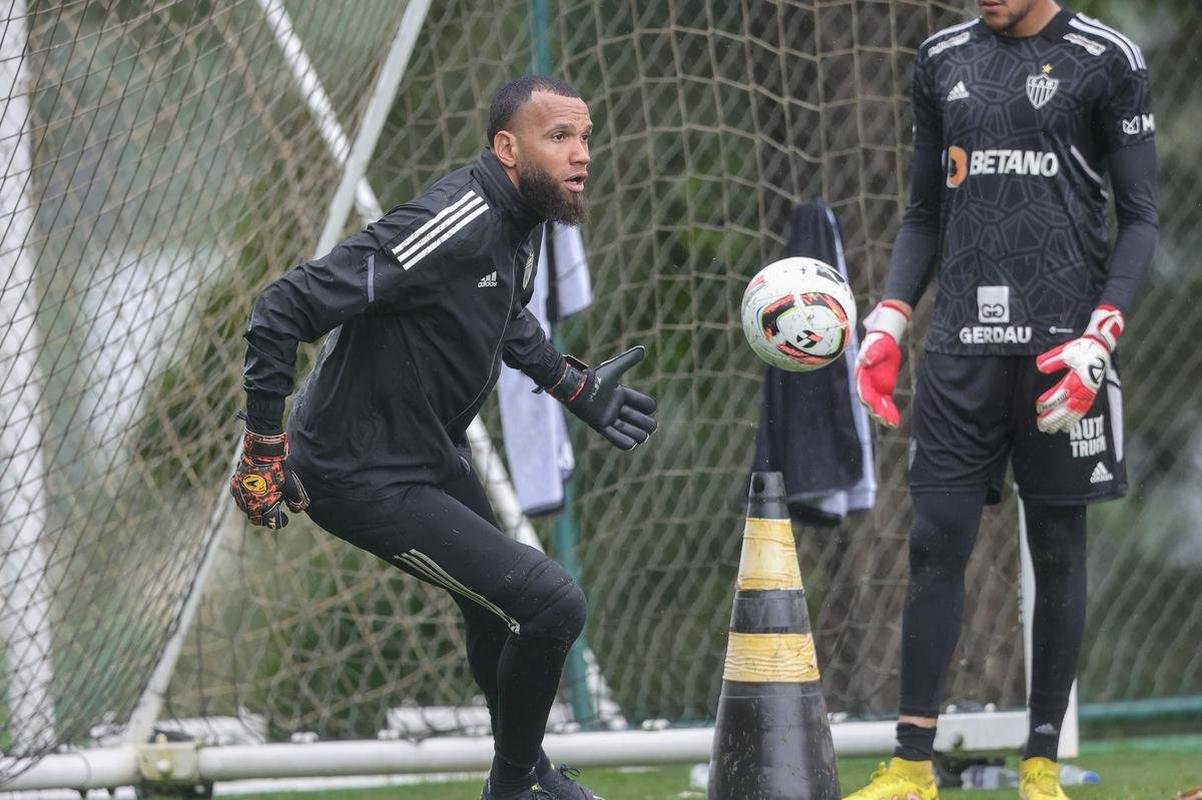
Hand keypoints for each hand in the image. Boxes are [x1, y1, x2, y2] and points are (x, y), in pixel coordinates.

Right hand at [230, 429, 309, 528]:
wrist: (261, 454)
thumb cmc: (279, 472)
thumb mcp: (293, 487)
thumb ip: (297, 502)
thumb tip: (294, 511)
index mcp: (265, 508)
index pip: (273, 523)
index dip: (280, 522)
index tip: (284, 518)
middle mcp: (250, 506)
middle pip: (257, 520)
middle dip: (265, 518)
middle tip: (272, 513)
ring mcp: (240, 498)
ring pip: (247, 509)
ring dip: (256, 508)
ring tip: (265, 501)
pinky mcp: (234, 488)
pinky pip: (241, 498)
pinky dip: (248, 498)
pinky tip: (255, 491)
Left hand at [546, 346, 657, 449]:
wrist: (575, 388)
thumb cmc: (593, 378)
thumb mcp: (613, 369)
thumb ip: (628, 360)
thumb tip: (643, 349)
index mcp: (621, 394)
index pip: (642, 403)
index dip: (648, 405)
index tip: (650, 406)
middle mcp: (617, 407)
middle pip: (638, 419)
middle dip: (646, 423)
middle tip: (651, 426)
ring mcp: (609, 417)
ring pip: (629, 429)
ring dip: (637, 434)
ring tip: (643, 436)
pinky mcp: (600, 425)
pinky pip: (614, 437)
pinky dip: (624, 442)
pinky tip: (632, 443)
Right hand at [855, 300, 910, 427]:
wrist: (883, 342)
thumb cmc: (879, 342)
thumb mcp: (876, 346)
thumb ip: (871, 353)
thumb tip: (865, 360)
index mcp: (861, 375)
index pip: (862, 389)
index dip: (866, 398)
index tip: (871, 406)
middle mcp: (866, 385)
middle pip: (869, 401)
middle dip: (876, 411)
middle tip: (885, 421)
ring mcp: (874, 388)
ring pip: (877, 406)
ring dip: (883, 415)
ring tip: (892, 424)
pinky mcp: (883, 390)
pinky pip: (885, 404)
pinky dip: (889, 412)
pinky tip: (895, 422)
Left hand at [1035, 306, 1123, 433]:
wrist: (1100, 349)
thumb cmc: (1081, 350)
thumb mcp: (1065, 351)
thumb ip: (1052, 360)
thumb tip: (1039, 367)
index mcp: (1077, 378)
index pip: (1061, 394)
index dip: (1049, 402)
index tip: (1038, 407)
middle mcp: (1084, 389)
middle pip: (1067, 408)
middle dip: (1053, 418)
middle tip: (1041, 425)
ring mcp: (1088, 394)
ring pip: (1074, 413)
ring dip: (1062, 422)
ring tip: (1050, 430)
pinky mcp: (1091, 396)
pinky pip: (1082, 412)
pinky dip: (1073, 421)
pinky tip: (1065, 427)